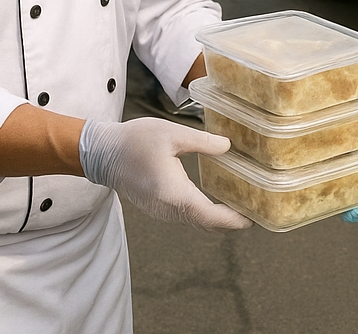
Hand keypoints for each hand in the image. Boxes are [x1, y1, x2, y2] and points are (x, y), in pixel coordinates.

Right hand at [78, 117, 251, 231]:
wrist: (103, 153)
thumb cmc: (136, 141)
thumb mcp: (173, 134)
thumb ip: (203, 142)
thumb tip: (228, 147)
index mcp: (174, 194)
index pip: (209, 216)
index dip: (232, 221)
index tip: (252, 220)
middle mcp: (168, 209)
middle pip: (205, 223)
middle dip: (230, 221)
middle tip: (255, 211)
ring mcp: (160, 211)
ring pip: (194, 221)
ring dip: (217, 218)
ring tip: (241, 205)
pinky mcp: (156, 207)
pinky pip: (185, 216)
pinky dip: (203, 213)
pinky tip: (215, 200)